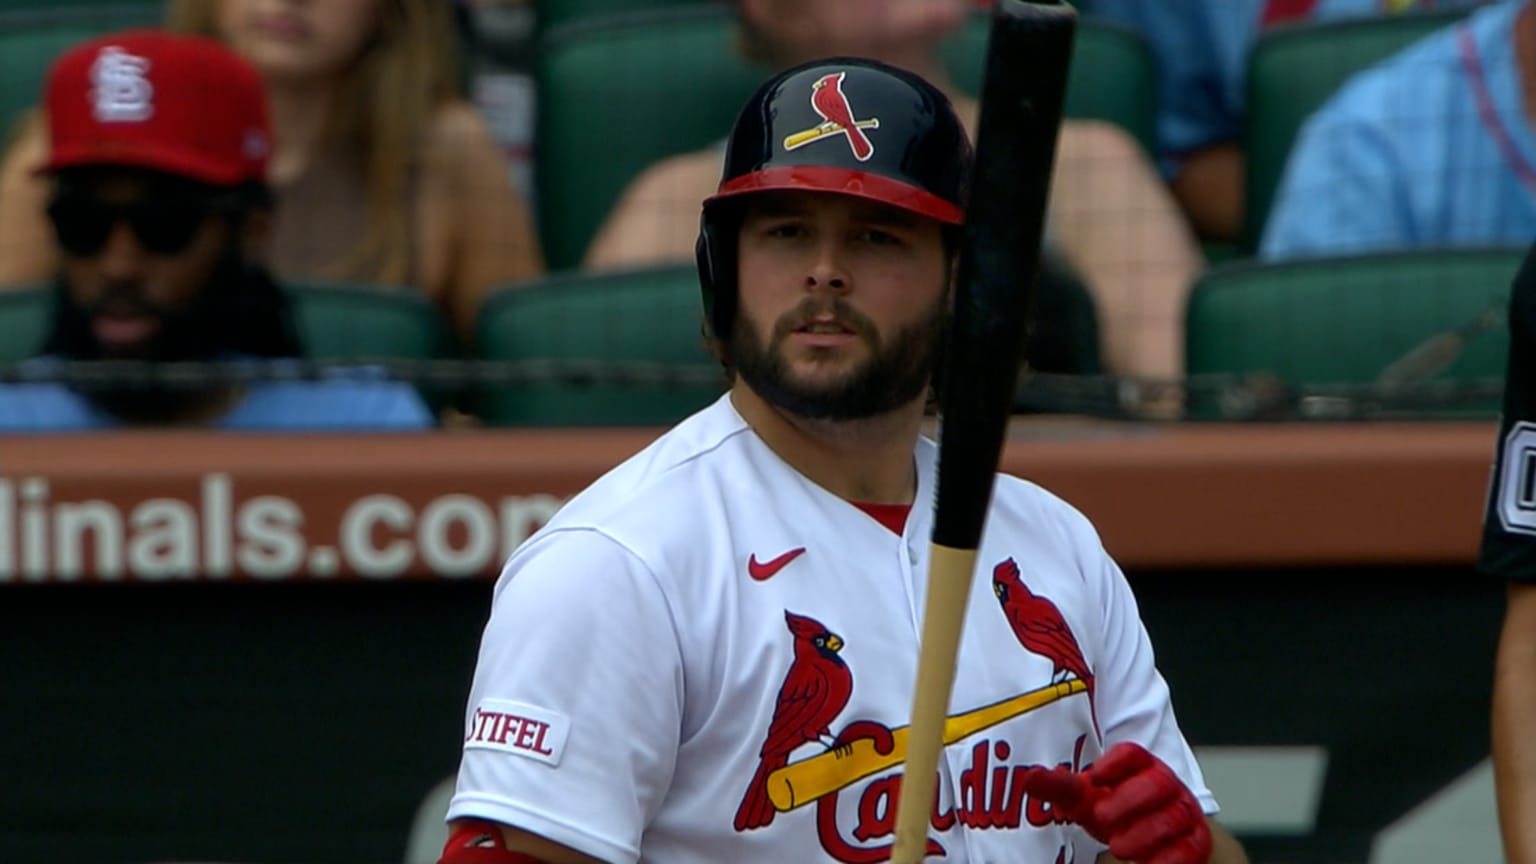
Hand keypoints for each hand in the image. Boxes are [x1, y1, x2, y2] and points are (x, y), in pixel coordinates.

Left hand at [1023, 742, 1210, 863]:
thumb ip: (1060, 787)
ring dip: (1145, 833)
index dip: (1116, 761)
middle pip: (1157, 782)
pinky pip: (1190, 848)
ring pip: (1174, 816)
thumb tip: (1029, 778)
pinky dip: (1168, 859)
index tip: (1095, 775)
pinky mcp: (1195, 843)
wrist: (1159, 837)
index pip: (1133, 754)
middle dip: (1129, 799)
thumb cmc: (1119, 810)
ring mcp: (1183, 813)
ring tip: (1118, 847)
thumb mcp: (1087, 798)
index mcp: (1138, 766)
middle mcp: (1165, 785)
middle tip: (1101, 818)